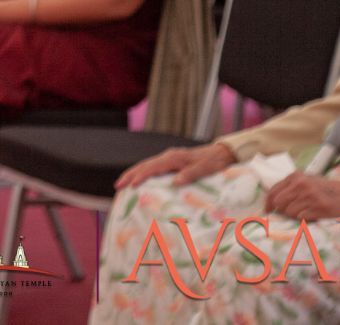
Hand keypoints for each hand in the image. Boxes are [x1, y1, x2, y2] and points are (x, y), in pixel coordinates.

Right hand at [115, 140, 235, 189]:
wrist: (222, 153)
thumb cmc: (215, 162)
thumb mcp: (206, 168)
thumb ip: (191, 174)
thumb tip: (175, 182)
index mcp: (173, 158)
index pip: (151, 167)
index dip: (140, 176)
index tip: (130, 186)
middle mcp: (168, 156)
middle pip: (144, 165)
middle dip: (130, 174)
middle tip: (117, 186)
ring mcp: (169, 158)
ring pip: (147, 165)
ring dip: (134, 173)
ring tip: (123, 184)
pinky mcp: (172, 162)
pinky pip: (153, 167)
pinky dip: (143, 173)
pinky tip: (140, 180)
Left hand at [266, 171, 339, 220]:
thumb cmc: (328, 190)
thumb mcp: (308, 181)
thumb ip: (291, 187)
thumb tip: (273, 200)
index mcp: (296, 176)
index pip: (273, 191)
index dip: (268, 203)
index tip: (268, 210)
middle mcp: (300, 184)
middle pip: (278, 202)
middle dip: (281, 210)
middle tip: (289, 213)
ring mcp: (309, 196)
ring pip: (288, 212)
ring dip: (294, 215)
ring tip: (306, 212)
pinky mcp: (318, 208)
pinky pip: (301, 218)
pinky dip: (304, 219)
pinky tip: (312, 215)